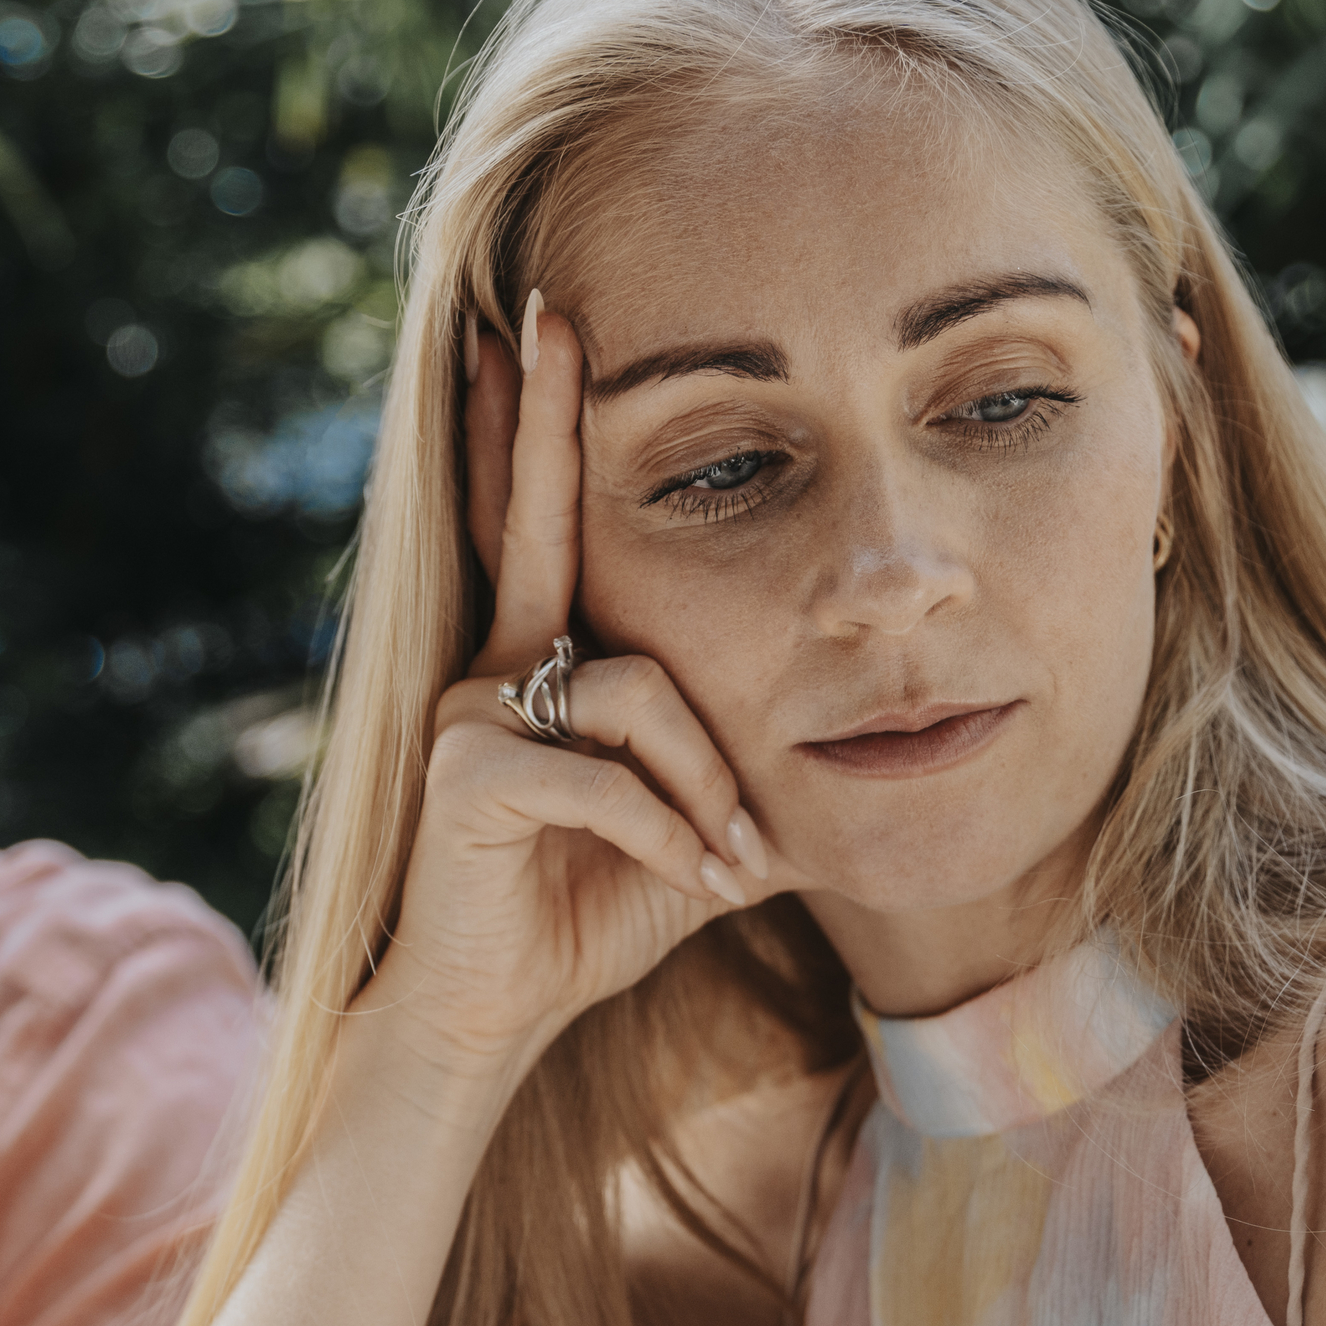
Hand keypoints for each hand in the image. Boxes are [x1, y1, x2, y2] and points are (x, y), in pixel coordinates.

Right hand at [367, 304, 776, 1078]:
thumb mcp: (694, 831)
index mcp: (545, 659)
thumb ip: (744, 781)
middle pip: (535, 520)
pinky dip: (669, 832)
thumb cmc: (589, 916)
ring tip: (732, 865)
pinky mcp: (469, 771)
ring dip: (708, 788)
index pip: (550, 527)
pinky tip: (694, 880)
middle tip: (551, 312)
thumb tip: (856, 781)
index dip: (542, 432)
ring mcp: (475, 711)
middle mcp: (498, 663)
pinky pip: (608, 775)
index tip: (545, 330)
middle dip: (543, 417)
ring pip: (642, 692)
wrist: (492, 1013)